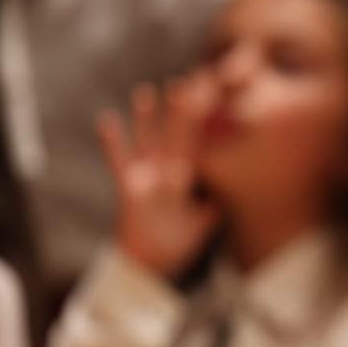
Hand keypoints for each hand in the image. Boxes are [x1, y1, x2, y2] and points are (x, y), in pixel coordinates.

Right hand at [98, 80, 221, 277]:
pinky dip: (112, 142)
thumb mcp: (206, 224)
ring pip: (148, 142)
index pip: (200, 145)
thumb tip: (241, 189)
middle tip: (187, 80)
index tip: (215, 98)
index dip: (208, 124)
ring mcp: (147, 179)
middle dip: (182, 111)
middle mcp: (167, 173)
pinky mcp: (130, 189)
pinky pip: (119, 162)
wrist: (150, 266)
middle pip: (177, 136)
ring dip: (147, 119)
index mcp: (187, 178)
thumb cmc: (176, 243)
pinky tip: (106, 119)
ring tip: (145, 91)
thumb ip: (219, 204)